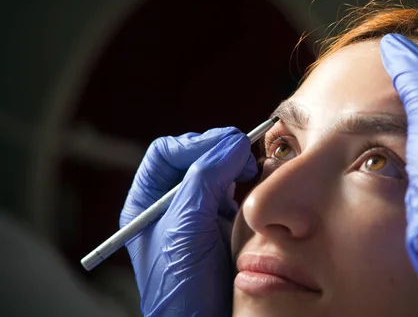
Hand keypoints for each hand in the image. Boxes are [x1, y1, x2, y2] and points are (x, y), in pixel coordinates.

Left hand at [120, 127, 256, 316]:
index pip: (167, 153)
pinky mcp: (224, 225)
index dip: (195, 145)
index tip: (224, 150)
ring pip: (220, 173)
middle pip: (197, 158)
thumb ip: (206, 178)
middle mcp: (173, 204)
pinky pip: (238, 193)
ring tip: (253, 173)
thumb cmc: (182, 286)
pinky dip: (250, 187)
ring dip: (238, 168)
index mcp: (148, 201)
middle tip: (245, 160)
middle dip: (221, 154)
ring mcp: (200, 214)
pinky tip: (258, 191)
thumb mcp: (186, 226)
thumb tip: (234, 143)